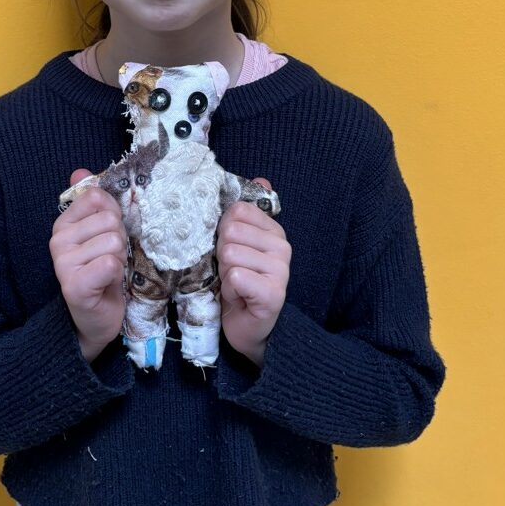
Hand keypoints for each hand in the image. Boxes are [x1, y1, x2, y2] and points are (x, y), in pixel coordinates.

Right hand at [49, 168, 127, 362]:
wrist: (95, 318)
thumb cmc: (100, 273)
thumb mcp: (98, 234)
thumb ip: (91, 202)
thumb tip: (79, 172)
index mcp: (63, 224)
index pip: (98, 198)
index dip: (113, 216)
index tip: (106, 237)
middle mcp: (58, 241)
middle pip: (110, 220)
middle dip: (119, 241)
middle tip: (109, 259)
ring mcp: (63, 263)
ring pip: (113, 242)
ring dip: (119, 259)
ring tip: (108, 272)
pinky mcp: (75, 285)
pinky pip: (111, 263)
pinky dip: (116, 274)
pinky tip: (106, 284)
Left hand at [216, 178, 290, 367]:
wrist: (247, 327)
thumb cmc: (239, 284)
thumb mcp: (238, 244)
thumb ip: (246, 214)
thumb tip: (262, 178)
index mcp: (274, 231)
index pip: (237, 211)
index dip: (223, 232)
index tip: (232, 251)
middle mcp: (283, 247)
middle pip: (230, 232)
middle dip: (221, 255)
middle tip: (232, 272)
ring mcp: (281, 270)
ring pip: (231, 254)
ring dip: (224, 274)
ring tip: (235, 286)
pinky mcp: (274, 294)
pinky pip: (237, 276)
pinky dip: (230, 289)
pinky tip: (240, 298)